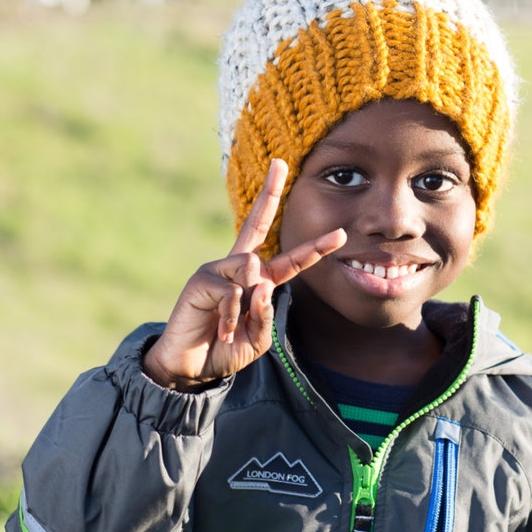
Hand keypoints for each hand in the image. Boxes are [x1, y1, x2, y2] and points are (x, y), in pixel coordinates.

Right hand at [143, 159, 344, 389]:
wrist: (191, 368)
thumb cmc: (226, 350)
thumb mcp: (259, 337)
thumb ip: (267, 313)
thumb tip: (260, 282)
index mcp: (259, 281)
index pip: (291, 260)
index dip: (316, 248)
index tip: (340, 233)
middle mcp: (239, 268)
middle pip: (256, 223)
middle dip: (270, 192)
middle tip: (281, 163)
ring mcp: (218, 270)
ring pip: (251, 269)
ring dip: (248, 305)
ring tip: (231, 328)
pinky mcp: (201, 279)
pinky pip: (232, 291)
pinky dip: (231, 317)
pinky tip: (221, 330)